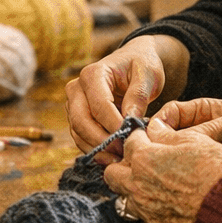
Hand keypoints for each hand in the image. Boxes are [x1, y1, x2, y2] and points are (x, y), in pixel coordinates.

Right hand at [65, 34, 188, 159]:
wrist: (132, 63)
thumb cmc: (141, 66)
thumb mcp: (148, 75)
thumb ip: (138, 96)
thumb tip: (130, 121)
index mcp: (92, 74)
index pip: (99, 106)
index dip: (114, 126)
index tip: (132, 139)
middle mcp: (76, 88)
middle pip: (81, 121)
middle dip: (103, 141)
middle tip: (125, 154)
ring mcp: (73, 103)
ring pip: (78, 132)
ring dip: (98, 149)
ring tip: (121, 159)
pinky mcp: (76, 116)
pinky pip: (80, 137)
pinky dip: (95, 149)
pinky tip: (113, 157)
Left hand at [103, 121, 221, 222]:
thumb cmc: (215, 169)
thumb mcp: (193, 140)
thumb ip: (166, 133)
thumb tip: (154, 127)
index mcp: (143, 158)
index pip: (128, 142)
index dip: (139, 137)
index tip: (147, 138)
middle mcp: (137, 185)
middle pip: (112, 173)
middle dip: (122, 165)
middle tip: (142, 162)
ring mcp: (145, 210)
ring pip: (124, 197)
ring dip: (133, 189)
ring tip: (152, 184)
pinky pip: (143, 217)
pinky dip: (149, 208)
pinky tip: (166, 203)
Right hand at [156, 98, 221, 182]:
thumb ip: (211, 127)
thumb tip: (178, 138)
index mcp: (203, 112)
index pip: (170, 114)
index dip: (158, 123)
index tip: (151, 136)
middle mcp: (199, 133)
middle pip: (167, 138)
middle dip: (155, 146)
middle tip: (146, 157)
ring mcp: (202, 155)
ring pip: (174, 159)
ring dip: (166, 166)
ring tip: (157, 175)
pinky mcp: (208, 174)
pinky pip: (189, 177)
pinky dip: (180, 181)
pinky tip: (174, 188)